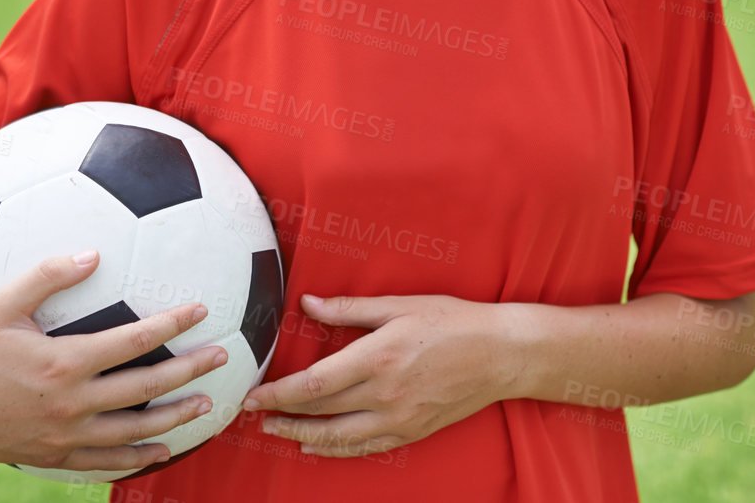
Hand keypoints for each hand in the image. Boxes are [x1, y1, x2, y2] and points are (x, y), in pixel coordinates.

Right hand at [0, 251, 229, 473]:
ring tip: (207, 405)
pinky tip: (160, 449)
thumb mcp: (1, 303)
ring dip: (175, 418)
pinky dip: (136, 456)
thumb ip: (48, 274)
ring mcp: (62, 436)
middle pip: (145, 388)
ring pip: (133, 431)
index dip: (172, 323)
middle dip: (190, 371)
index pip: (134, 341)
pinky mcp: (51, 456)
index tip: (201, 308)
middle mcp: (69, 404)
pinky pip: (103, 462)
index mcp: (63, 363)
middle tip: (223, 357)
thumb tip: (93, 252)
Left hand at [238, 292, 520, 457]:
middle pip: (320, 414)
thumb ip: (349, 309)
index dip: (278, 394)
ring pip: (339, 438)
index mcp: (378, 357)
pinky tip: (317, 446)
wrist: (501, 354)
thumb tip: (308, 304)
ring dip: (302, 437)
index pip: (314, 385)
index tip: (254, 396)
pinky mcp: (413, 432)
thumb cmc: (452, 321)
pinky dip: (336, 450)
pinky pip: (365, 448)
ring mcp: (400, 418)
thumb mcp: (399, 305)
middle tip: (253, 413)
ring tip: (276, 431)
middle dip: (281, 416)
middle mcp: (385, 394)